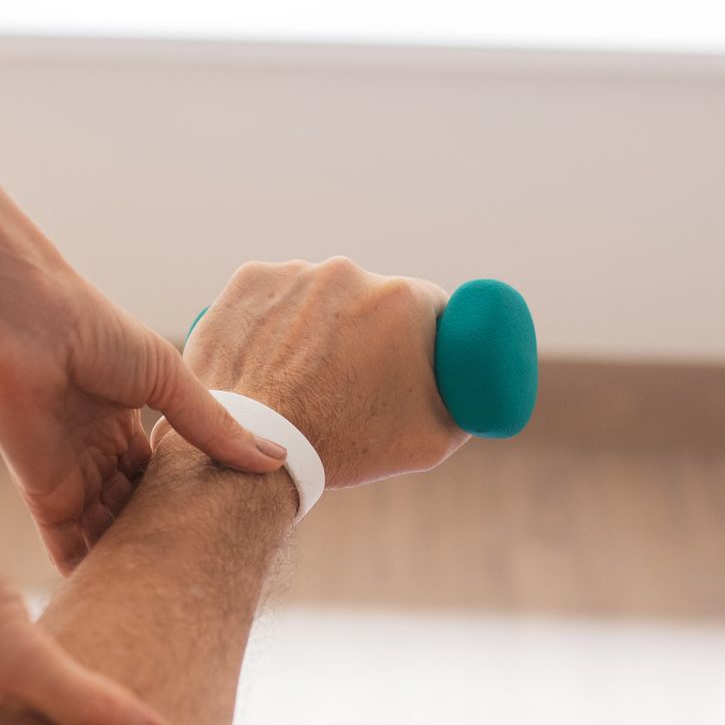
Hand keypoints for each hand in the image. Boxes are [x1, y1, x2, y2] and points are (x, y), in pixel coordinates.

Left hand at [0, 261, 287, 572]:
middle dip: (164, 535)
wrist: (27, 328)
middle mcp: (97, 452)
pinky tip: (121, 596)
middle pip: (137, 508)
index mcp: (125, 419)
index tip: (224, 525)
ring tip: (175, 590)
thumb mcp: (169, 381)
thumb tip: (275, 459)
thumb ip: (215, 427)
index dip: (189, 499)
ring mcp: (71, 475)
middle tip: (206, 568)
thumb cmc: (93, 333)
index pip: (162, 474)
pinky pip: (68, 546)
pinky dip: (90, 570)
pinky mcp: (44, 495)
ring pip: (108, 532)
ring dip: (133, 558)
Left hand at [168, 257, 468, 487]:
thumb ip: (465, 404)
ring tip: (303, 373)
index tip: (408, 359)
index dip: (423, 333)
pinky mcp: (247, 280)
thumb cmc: (346, 445)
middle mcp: (349, 271)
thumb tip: (476, 389)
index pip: (428, 305)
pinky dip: (274, 318)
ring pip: (318, 294)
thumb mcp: (432, 437)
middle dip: (367, 328)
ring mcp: (293, 272)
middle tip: (351, 375)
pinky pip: (273, 293)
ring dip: (318, 322)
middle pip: (370, 296)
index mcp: (403, 298)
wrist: (256, 453)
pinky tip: (271, 355)